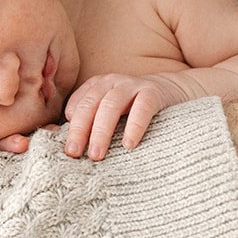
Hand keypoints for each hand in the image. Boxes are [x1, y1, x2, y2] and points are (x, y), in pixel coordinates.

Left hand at [64, 72, 199, 159]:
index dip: (69, 126)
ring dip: (101, 131)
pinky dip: (134, 126)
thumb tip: (64, 144)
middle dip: (80, 130)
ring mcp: (133, 86)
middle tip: (75, 154)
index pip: (77, 104)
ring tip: (97, 155)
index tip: (64, 148)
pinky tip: (128, 145)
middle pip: (90, 104)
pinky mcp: (153, 93)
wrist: (173, 91)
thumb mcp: (110, 112)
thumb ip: (89, 123)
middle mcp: (112, 82)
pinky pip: (142, 108)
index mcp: (97, 86)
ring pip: (111, 105)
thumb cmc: (134, 110)